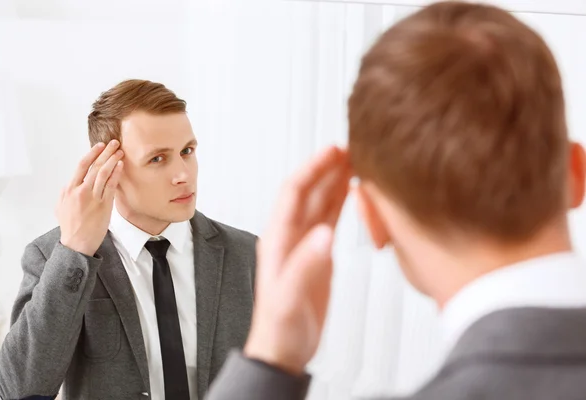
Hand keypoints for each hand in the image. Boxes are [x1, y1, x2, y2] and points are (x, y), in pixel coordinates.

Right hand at [56, 140, 123, 255]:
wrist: (77, 243)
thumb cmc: (70, 226)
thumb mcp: (61, 207)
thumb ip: (65, 193)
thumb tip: (69, 183)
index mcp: (70, 190)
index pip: (81, 166)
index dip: (92, 154)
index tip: (99, 145)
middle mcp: (81, 191)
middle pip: (94, 166)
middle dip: (105, 153)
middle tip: (114, 143)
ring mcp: (93, 198)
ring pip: (103, 174)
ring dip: (113, 160)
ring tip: (120, 152)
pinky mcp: (104, 206)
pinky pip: (111, 186)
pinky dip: (116, 174)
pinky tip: (120, 166)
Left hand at [244, 146, 351, 374]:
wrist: (283, 349)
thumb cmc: (280, 327)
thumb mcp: (289, 297)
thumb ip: (306, 265)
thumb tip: (325, 234)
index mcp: (278, 239)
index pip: (294, 192)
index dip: (312, 169)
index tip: (332, 151)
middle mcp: (291, 235)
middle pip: (310, 190)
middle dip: (327, 166)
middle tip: (351, 146)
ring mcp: (306, 243)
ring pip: (322, 201)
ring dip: (336, 179)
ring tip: (356, 159)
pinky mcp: (319, 254)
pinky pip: (331, 218)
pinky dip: (342, 200)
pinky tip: (353, 189)